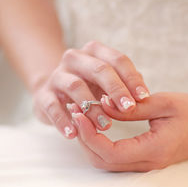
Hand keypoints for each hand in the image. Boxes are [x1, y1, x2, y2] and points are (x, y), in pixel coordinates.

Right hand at [32, 41, 150, 137]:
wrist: (54, 92)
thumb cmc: (92, 88)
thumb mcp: (110, 83)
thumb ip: (126, 87)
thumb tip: (143, 99)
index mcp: (96, 52)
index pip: (118, 60)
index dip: (132, 78)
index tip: (144, 97)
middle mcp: (75, 58)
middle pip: (99, 69)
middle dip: (116, 89)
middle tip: (129, 109)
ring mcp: (57, 75)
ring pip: (76, 87)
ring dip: (93, 107)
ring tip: (106, 125)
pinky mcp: (43, 94)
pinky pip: (52, 106)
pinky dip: (63, 120)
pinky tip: (73, 134)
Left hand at [67, 92, 187, 171]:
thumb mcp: (164, 103)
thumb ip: (131, 107)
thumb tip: (101, 104)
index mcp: (154, 149)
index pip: (110, 152)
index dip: (89, 135)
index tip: (80, 113)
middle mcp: (149, 164)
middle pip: (104, 163)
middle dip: (85, 140)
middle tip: (77, 113)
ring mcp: (149, 166)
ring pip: (109, 164)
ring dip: (92, 144)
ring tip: (84, 118)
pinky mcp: (149, 161)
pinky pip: (118, 160)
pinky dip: (103, 146)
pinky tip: (99, 127)